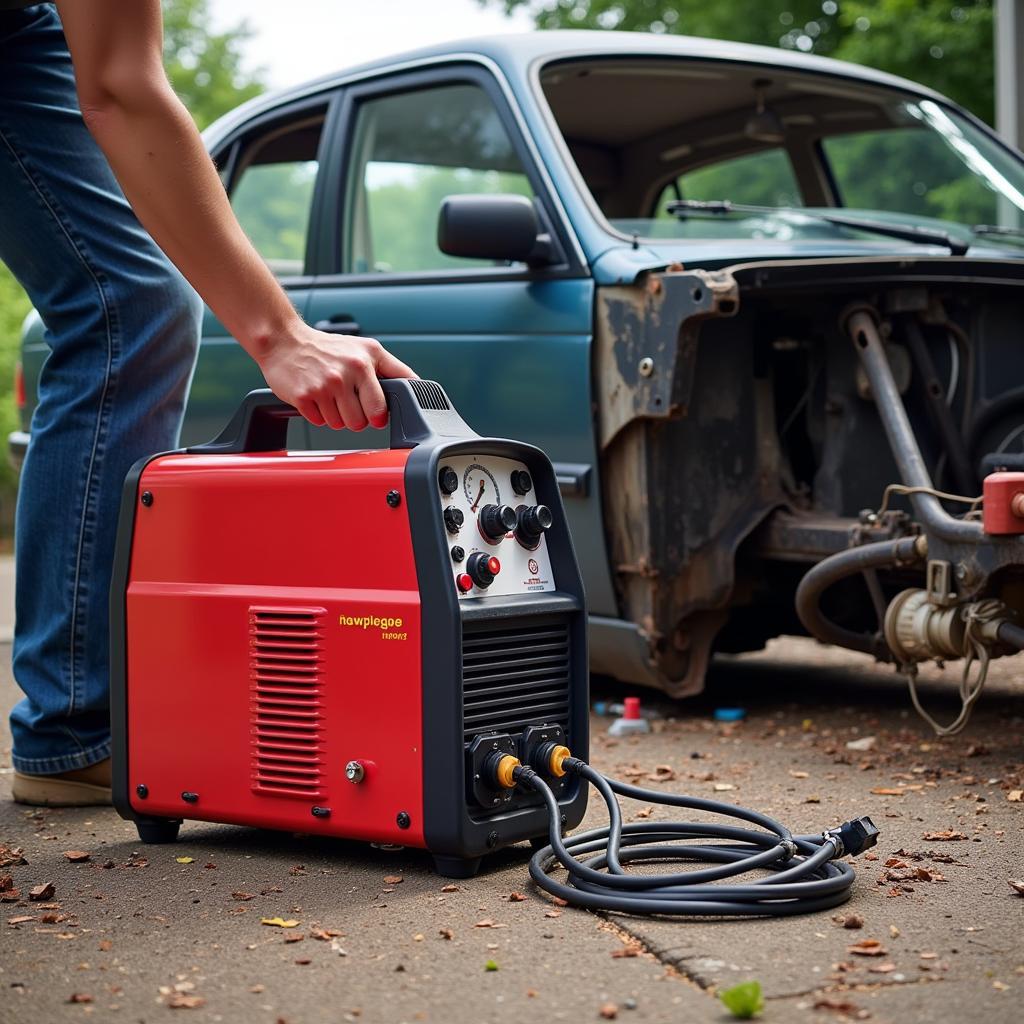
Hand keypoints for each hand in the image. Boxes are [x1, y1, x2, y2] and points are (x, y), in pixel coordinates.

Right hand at [257, 322, 415, 429]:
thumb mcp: (368, 349)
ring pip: (339, 425)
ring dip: (336, 416)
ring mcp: (321, 387)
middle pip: (360, 423)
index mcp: (363, 364)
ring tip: (330, 395)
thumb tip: (419, 387)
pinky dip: (318, 414)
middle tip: (348, 400)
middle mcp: (343, 375)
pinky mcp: (302, 397)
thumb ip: (395, 369)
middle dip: (356, 417)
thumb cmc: (329, 347)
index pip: (380, 407)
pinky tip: (316, 396)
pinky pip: (319, 422)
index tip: (376, 414)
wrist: (284, 341)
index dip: (379, 416)